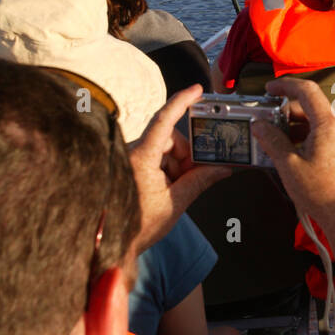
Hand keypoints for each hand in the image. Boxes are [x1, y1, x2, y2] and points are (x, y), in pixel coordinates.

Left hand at [127, 85, 229, 252]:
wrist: (110, 245)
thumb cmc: (137, 226)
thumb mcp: (175, 204)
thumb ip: (200, 181)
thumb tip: (223, 169)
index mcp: (141, 159)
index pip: (163, 121)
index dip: (181, 102)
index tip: (197, 90)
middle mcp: (132, 153)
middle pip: (168, 139)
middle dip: (185, 156)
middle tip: (192, 177)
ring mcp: (129, 159)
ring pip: (163, 150)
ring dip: (176, 166)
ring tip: (175, 191)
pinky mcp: (129, 166)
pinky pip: (154, 159)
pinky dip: (166, 171)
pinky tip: (167, 191)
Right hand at [252, 77, 334, 241]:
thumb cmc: (323, 195)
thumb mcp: (289, 167)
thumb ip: (272, 141)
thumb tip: (259, 125)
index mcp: (329, 124)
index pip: (307, 91)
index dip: (285, 85)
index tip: (270, 89)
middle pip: (314, 109)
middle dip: (289, 114)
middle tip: (270, 125)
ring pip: (322, 125)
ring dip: (301, 129)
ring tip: (282, 145)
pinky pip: (332, 137)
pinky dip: (314, 139)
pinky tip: (301, 156)